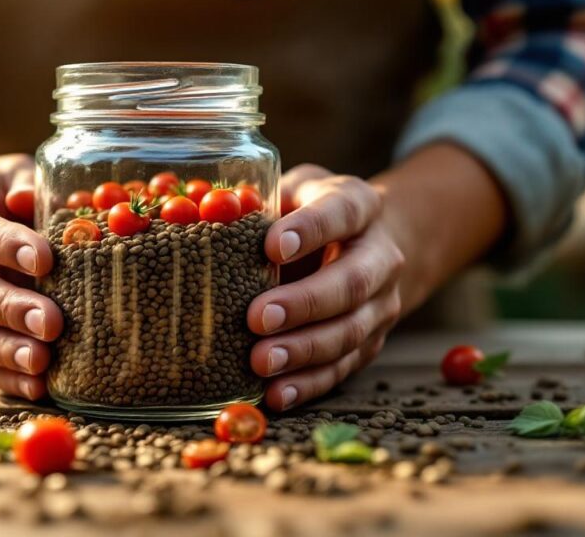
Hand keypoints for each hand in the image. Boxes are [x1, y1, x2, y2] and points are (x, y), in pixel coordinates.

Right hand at [0, 154, 63, 399]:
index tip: (45, 259)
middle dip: (8, 309)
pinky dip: (5, 376)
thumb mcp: (12, 173)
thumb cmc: (1, 193)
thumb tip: (31, 201)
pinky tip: (37, 385)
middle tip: (52, 322)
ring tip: (42, 361)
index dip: (3, 246)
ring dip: (5, 350)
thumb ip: (26, 184)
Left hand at [248, 164, 404, 410]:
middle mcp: (380, 256)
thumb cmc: (312, 211)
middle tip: (258, 317)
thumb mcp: (293, 191)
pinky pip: (343, 368)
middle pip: (351, 282)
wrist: (370, 242)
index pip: (341, 213)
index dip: (310, 230)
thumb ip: (262, 201)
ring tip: (260, 361)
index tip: (272, 247)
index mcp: (360, 206)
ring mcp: (381, 304)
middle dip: (305, 303)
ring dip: (303, 351)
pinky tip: (276, 394)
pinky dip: (309, 384)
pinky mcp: (371, 343)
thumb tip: (203, 216)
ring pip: (350, 332)